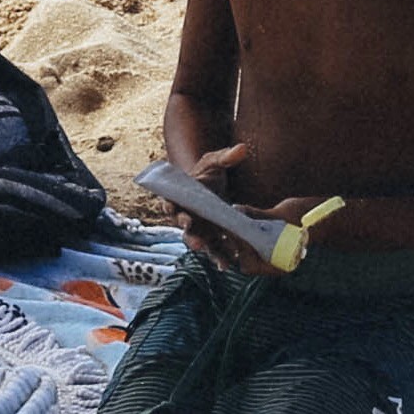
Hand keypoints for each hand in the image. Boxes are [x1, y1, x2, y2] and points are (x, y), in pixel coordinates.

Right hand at [171, 141, 286, 278]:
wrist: (212, 185)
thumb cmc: (208, 172)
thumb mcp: (214, 162)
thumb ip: (226, 156)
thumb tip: (243, 148)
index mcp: (178, 198)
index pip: (170, 205)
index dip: (172, 212)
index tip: (179, 216)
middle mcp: (185, 217)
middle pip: (184, 230)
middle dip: (191, 237)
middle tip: (198, 243)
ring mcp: (198, 229)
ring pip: (200, 243)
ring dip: (210, 253)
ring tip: (221, 262)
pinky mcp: (210, 238)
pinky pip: (214, 249)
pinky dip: (221, 257)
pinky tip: (230, 265)